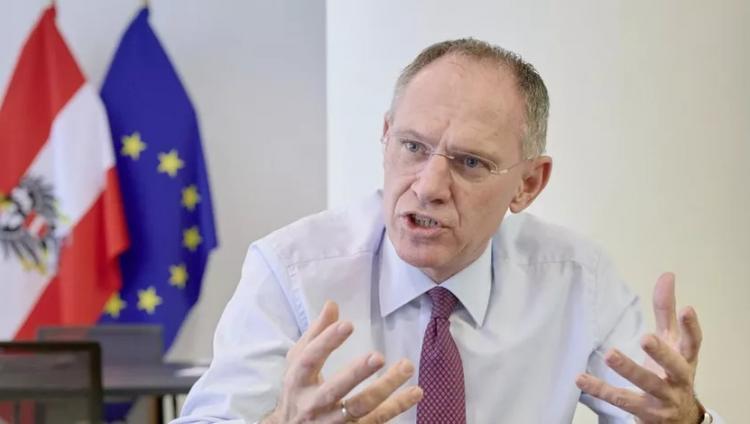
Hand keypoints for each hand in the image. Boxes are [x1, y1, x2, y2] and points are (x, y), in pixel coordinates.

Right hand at [264, 300, 422, 422]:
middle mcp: (312, 404)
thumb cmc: (298, 390)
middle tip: (379, 356)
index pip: (309, 360)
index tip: (348, 324)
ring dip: (385, 389)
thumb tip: (332, 304)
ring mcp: (332, 422)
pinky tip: (415, 392)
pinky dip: (397, 407)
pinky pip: (376, 421)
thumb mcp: (298, 362)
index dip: (327, 342)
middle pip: (334, 390)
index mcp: (298, 381)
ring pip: (360, 407)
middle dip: (356, 373)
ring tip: (407, 367)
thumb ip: (315, 333)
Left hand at [576, 273, 704, 422]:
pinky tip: (581, 378)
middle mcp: (678, 380)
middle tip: (646, 338)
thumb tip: (667, 275)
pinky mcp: (646, 413)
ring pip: (647, 385)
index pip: (693, 343)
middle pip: (674, 367)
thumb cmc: (672, 373)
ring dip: (629, 370)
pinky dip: (600, 389)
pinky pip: (621, 400)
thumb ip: (666, 311)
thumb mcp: (672, 343)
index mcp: (686, 359)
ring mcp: (663, 398)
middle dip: (661, 353)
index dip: (691, 327)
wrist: (679, 419)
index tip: (687, 308)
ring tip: (610, 354)